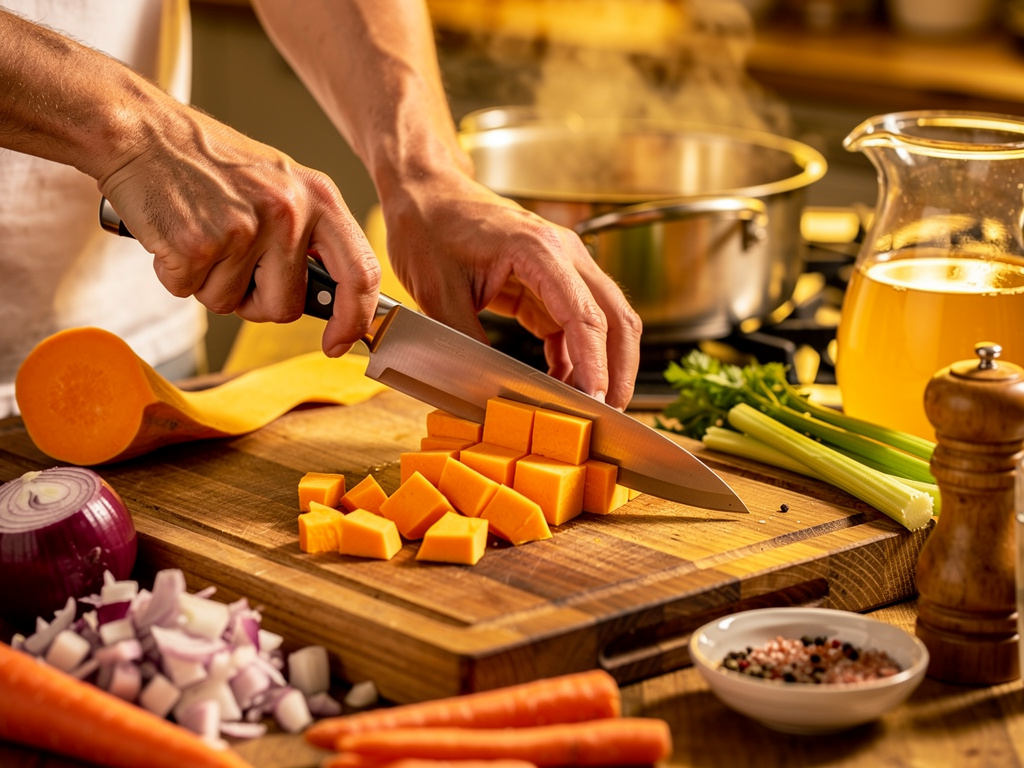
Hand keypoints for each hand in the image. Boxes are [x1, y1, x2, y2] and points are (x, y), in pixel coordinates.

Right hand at [97, 105, 380, 358]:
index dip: (353, 320)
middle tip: (230, 261)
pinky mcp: (199, 243)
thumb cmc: (209, 164)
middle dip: (254, 301)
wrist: (142, 131)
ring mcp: (244, 228)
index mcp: (319, 197)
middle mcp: (289, 212)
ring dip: (209, 283)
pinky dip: (175, 274)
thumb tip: (334, 299)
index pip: (359, 273)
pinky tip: (175, 234)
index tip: (337, 344)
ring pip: (231, 304)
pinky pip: (189, 292)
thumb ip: (309, 237)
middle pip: (285, 306)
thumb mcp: (280, 186)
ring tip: (200, 234)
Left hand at [380, 168, 642, 409]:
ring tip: (587, 407)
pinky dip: (575, 356)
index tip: (596, 401)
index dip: (595, 363)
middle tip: (609, 413)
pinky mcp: (550, 280)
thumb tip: (487, 389)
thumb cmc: (429, 227)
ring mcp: (562, 266)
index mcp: (538, 249)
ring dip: (602, 364)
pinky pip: (575, 323)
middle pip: (615, 317)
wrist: (425, 192)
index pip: (584, 315)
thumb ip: (465, 342)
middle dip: (618, 369)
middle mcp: (563, 253)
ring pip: (604, 321)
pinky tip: (560, 383)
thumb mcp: (437, 292)